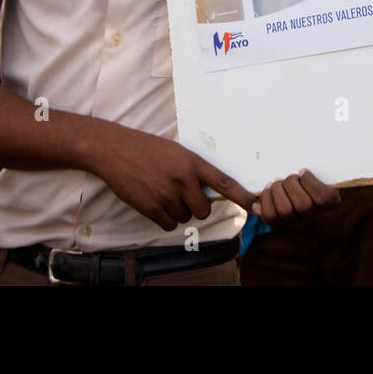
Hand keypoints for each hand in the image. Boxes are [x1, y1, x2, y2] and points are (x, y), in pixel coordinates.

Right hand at [89, 124, 255, 230]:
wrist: (116, 150)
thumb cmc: (147, 149)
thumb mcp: (177, 152)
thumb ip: (193, 170)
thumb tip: (208, 191)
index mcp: (192, 163)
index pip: (224, 182)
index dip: (242, 196)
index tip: (256, 205)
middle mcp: (183, 180)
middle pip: (203, 210)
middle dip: (195, 207)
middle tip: (182, 194)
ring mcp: (167, 195)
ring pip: (185, 218)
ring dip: (178, 211)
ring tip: (163, 193)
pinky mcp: (151, 207)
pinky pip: (169, 225)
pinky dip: (165, 219)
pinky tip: (156, 203)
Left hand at [252, 169, 339, 227]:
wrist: (294, 187)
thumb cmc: (307, 173)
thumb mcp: (318, 168)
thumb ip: (318, 165)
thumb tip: (307, 161)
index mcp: (329, 202)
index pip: (323, 198)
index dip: (310, 182)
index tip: (302, 170)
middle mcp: (312, 216)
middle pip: (302, 205)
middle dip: (292, 184)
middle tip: (290, 175)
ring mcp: (295, 223)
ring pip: (285, 210)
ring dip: (278, 190)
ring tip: (278, 181)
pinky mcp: (277, 223)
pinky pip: (269, 215)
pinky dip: (267, 198)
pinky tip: (269, 188)